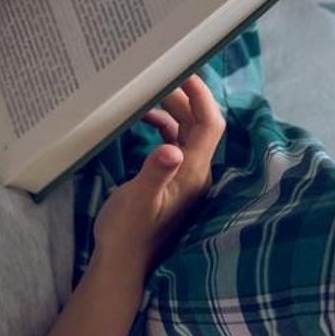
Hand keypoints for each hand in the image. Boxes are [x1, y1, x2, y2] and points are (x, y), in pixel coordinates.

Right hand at [92, 76, 225, 274]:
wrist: (125, 265)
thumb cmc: (128, 232)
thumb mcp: (137, 200)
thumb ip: (154, 173)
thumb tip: (171, 149)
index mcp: (192, 173)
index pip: (209, 124)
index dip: (200, 95)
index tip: (182, 71)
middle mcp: (196, 173)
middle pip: (200, 125)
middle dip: (183, 98)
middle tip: (156, 77)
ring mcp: (185, 179)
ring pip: (187, 134)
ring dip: (172, 112)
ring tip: (145, 96)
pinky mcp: (172, 184)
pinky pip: (175, 146)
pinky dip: (163, 128)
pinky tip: (143, 124)